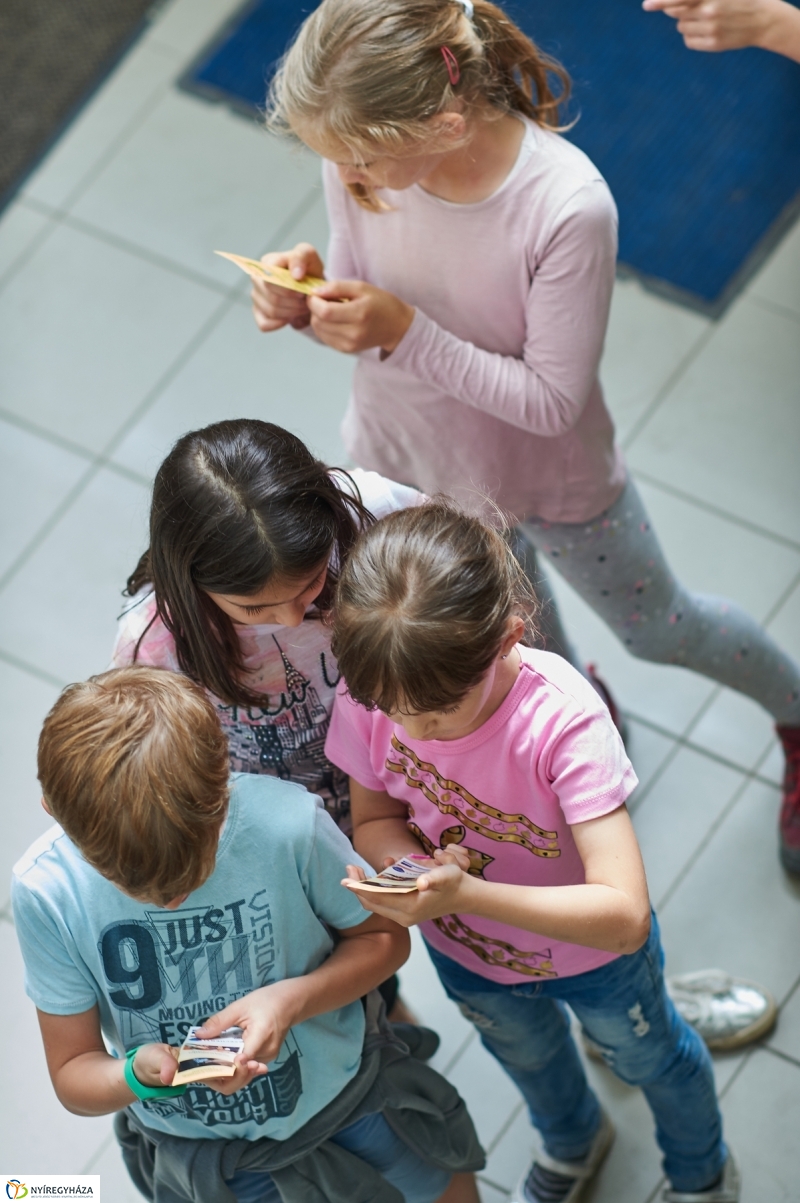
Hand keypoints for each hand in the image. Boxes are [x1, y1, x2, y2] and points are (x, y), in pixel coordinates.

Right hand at [132, 1037, 266, 1098]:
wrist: (146, 1064)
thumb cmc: (148, 1062)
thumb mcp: (153, 1059)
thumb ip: (162, 1064)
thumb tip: (171, 1074)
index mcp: (192, 1074)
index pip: (215, 1076)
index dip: (230, 1071)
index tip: (242, 1061)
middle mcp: (202, 1076)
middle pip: (228, 1081)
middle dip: (243, 1074)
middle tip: (256, 1063)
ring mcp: (206, 1072)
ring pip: (231, 1077)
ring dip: (246, 1072)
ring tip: (259, 1064)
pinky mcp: (208, 1065)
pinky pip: (228, 1069)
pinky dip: (241, 1066)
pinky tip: (253, 1059)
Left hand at [191, 982, 300, 1093]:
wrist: (290, 1002)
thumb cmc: (266, 1001)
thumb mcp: (240, 1006)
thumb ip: (220, 1022)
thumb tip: (199, 1035)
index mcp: (261, 1037)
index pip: (242, 1062)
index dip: (224, 1067)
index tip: (207, 1065)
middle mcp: (266, 1053)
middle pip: (241, 1077)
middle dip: (220, 1076)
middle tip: (204, 1066)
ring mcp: (267, 1059)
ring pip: (242, 1075)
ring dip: (225, 1071)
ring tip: (210, 1061)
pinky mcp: (265, 1059)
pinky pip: (246, 1069)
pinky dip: (233, 1066)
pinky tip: (222, 1058)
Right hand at [251, 242, 323, 332]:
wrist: (309, 287)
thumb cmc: (308, 269)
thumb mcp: (309, 256)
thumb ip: (301, 257)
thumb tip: (295, 275)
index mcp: (267, 262)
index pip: (270, 279)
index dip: (288, 288)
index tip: (302, 290)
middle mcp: (257, 278)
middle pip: (272, 297)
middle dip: (294, 302)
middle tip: (306, 300)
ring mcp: (256, 296)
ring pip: (271, 311)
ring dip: (292, 312)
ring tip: (302, 306)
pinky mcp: (257, 312)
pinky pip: (265, 324)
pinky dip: (280, 323)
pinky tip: (290, 317)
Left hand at [308, 280, 414, 354]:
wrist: (396, 327)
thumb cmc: (380, 303)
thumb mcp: (362, 287)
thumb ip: (337, 287)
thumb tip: (315, 292)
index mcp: (359, 314)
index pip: (325, 311)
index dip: (314, 301)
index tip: (315, 293)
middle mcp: (354, 333)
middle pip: (319, 322)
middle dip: (314, 308)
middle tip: (322, 299)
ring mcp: (350, 344)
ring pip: (319, 330)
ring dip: (317, 317)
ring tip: (329, 309)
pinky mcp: (346, 350)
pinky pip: (324, 337)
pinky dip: (323, 327)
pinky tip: (333, 319)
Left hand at [342, 847, 472, 926]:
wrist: (465, 896)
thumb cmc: (454, 882)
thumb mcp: (447, 874)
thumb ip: (433, 878)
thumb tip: (421, 883)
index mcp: (410, 908)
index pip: (377, 899)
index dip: (360, 888)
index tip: (347, 875)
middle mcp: (404, 916)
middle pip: (371, 903)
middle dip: (358, 886)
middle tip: (350, 868)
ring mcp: (403, 916)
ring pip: (375, 903)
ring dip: (365, 888)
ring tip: (357, 870)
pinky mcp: (405, 912)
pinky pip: (383, 902)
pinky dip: (375, 890)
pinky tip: (374, 875)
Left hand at [642, 0, 779, 50]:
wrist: (763, 20)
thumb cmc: (737, 0)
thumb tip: (668, 8)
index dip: (662, 1)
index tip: (646, 5)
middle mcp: (710, 10)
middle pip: (677, 13)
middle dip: (681, 10)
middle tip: (699, 8)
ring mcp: (712, 28)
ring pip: (681, 27)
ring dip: (687, 23)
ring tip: (708, 19)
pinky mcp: (713, 44)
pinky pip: (688, 41)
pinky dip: (692, 36)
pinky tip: (708, 32)